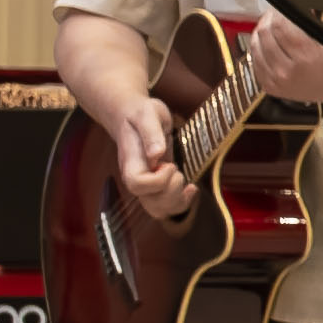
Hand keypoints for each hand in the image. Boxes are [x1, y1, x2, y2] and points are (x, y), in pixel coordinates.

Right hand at [83, 90, 196, 231]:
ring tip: (183, 178)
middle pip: (150, 203)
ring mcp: (146, 183)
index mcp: (131, 162)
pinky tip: (191, 188)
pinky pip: (167, 206)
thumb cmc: (139, 113)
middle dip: (172, 190)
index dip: (158, 179)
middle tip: (176, 168)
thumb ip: (151, 133)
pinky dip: (182, 202)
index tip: (168, 163)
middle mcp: (136, 176)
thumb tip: (157, 154)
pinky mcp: (157, 185)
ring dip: (178, 199)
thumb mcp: (147, 114)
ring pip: (159, 209)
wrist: (132, 115)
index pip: (137, 185)